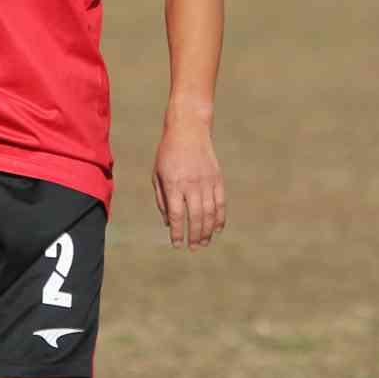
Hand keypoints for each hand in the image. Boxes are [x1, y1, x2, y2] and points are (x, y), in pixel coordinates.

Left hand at [152, 121, 225, 250]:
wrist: (188, 130)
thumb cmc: (168, 154)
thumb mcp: (157, 175)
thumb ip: (162, 200)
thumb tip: (167, 223)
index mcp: (173, 184)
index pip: (176, 215)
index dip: (177, 233)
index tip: (177, 245)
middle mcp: (191, 184)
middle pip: (195, 217)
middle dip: (194, 236)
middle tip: (193, 248)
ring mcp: (206, 181)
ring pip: (210, 213)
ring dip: (208, 231)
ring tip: (204, 242)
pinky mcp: (217, 178)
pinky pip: (221, 203)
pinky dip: (220, 218)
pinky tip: (217, 229)